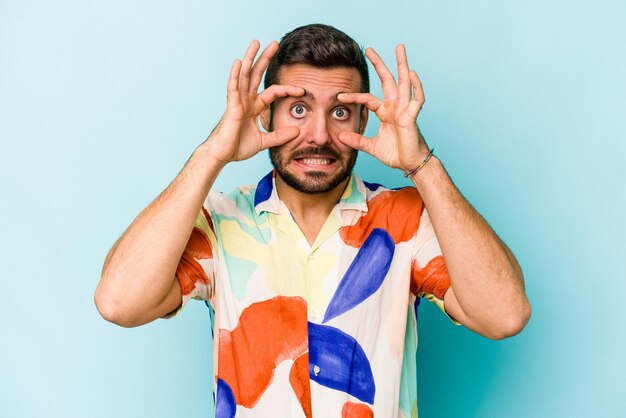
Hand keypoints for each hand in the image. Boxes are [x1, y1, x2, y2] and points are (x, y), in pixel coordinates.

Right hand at [203, 40, 304, 164]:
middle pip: (256, 74)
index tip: (302, 90)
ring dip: (250, 58)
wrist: (222, 155)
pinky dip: (234, 74)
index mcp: (253, 107)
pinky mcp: (231, 106)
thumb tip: (297, 131)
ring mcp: (237, 101)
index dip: (287, 89)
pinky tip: (238, 61)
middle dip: (265, 58)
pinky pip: (233, 87)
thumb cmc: (238, 147)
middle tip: (274, 43)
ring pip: (244, 75)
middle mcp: (246, 100)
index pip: (273, 92)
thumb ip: (279, 135)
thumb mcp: (264, 141)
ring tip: (256, 42)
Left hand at [337, 45, 429, 171]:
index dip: (354, 97)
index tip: (339, 96)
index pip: (368, 98)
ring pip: (404, 82)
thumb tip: (341, 137)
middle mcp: (396, 107)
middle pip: (387, 80)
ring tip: (399, 48)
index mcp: (386, 112)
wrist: (410, 164)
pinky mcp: (412, 116)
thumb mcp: (372, 147)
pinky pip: (416, 98)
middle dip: (379, 64)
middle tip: (369, 49)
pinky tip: (412, 73)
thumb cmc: (396, 154)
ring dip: (402, 64)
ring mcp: (405, 109)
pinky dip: (416, 85)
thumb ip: (358, 141)